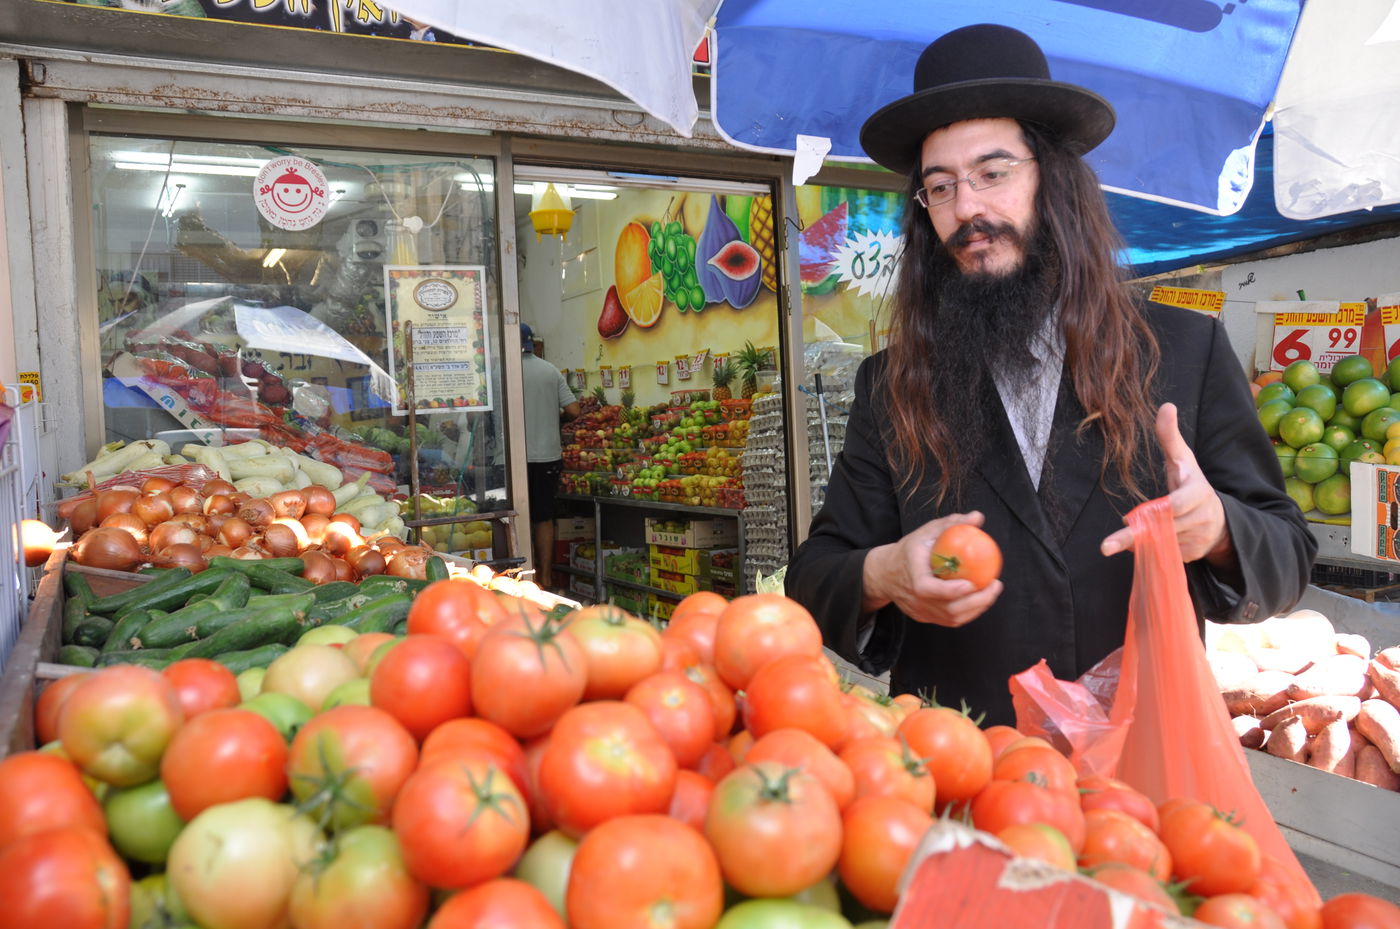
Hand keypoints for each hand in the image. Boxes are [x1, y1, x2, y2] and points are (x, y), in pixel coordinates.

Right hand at [863, 511, 1002, 626]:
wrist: (885, 573)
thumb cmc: (909, 550)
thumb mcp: (926, 532)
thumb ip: (951, 524)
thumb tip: (977, 517)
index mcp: (912, 577)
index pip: (929, 589)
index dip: (951, 591)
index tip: (972, 583)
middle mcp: (915, 599)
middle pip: (948, 609)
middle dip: (977, 601)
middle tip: (995, 585)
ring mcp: (920, 611)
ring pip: (952, 618)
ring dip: (977, 608)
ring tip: (991, 592)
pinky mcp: (924, 618)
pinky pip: (950, 620)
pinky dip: (968, 613)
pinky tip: (980, 600)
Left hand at [1100, 403, 1231, 563]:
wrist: (1219, 519)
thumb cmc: (1191, 483)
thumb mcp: (1182, 459)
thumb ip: (1170, 436)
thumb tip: (1166, 405)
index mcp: (1198, 492)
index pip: (1175, 505)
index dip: (1154, 512)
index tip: (1127, 518)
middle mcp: (1202, 517)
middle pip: (1163, 529)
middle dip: (1134, 537)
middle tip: (1106, 545)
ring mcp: (1199, 539)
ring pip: (1161, 544)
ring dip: (1142, 541)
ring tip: (1128, 537)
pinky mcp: (1193, 555)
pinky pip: (1164, 556)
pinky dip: (1150, 551)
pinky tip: (1147, 543)